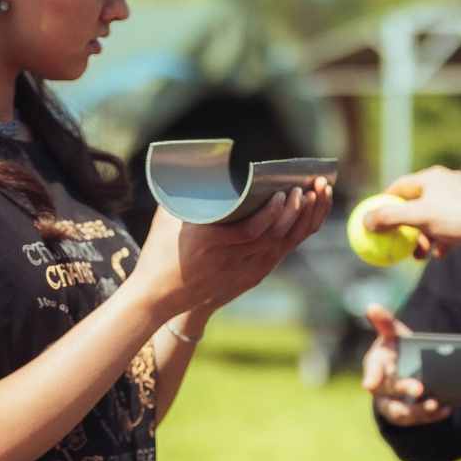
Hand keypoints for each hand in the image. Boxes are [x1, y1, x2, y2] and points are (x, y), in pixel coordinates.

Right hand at [127, 180, 333, 319]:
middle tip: (302, 191)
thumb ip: (186, 194)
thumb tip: (197, 165)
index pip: (250, 229)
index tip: (281, 192)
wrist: (156, 295)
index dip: (271, 212)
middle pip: (270, 237)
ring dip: (293, 224)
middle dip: (291, 213)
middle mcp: (225, 258)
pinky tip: (293, 222)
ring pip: (274, 248)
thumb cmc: (159, 252)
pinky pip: (270, 256)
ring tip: (304, 201)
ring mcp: (235, 272)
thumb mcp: (167, 219)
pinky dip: (285, 238)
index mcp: (208, 242)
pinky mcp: (241, 279)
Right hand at [359, 304, 449, 426]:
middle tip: (419, 388)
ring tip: (435, 405)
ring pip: (399, 413)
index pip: (372, 370)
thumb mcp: (394, 335)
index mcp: (376, 364)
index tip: (369, 384)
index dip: (371, 376)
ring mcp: (391, 404)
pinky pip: (415, 421)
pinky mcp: (405, 417)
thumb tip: (372, 307)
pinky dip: (431, 417)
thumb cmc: (398, 350)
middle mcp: (380, 387)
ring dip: (417, 411)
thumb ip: (385, 322)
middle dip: (403, 389)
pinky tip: (445, 409)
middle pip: (389, 391)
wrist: (404, 372)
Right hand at [364, 167, 460, 255]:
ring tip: (422, 255)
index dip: (383, 205)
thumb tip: (365, 220)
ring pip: (432, 217)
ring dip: (422, 237)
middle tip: (400, 246)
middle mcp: (446, 182)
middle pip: (415, 205)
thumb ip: (389, 218)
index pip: (398, 187)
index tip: (374, 223)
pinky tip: (443, 254)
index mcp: (431, 177)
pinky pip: (449, 225)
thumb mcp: (419, 218)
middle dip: (405, 228)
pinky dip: (442, 239)